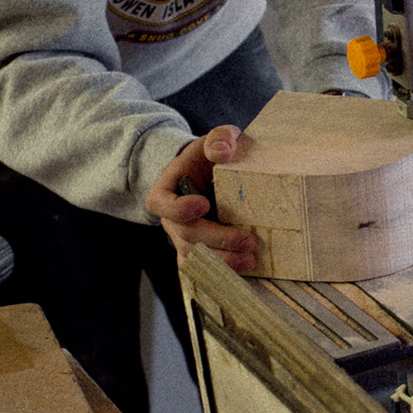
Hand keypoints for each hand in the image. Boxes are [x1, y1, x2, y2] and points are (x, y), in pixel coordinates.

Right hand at [146, 126, 257, 271]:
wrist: (207, 175)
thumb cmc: (208, 158)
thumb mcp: (213, 141)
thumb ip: (219, 138)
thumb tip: (222, 151)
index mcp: (167, 190)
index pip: (160, 203)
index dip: (179, 209)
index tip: (204, 204)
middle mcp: (171, 219)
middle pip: (186, 235)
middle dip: (217, 240)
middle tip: (248, 240)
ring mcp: (183, 238)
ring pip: (195, 257)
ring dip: (223, 261)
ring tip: (251, 260)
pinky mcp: (199, 251)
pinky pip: (203, 269)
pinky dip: (222, 273)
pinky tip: (244, 272)